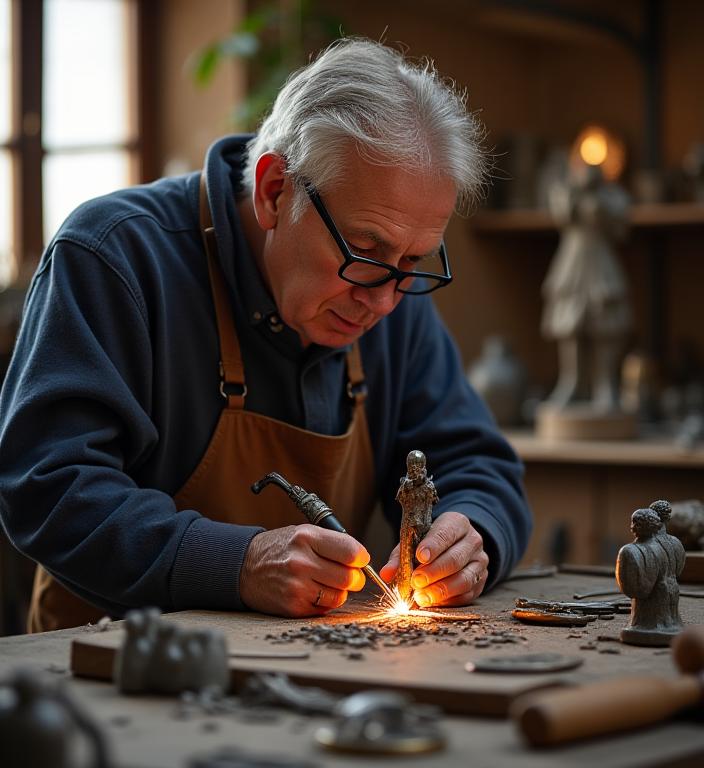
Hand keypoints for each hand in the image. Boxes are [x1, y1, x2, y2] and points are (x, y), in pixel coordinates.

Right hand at [239, 524, 368, 616]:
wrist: (245, 567)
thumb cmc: (280, 548)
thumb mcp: (304, 533)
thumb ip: (333, 543)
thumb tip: (362, 560)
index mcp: (306, 537)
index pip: (351, 552)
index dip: (361, 559)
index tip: (360, 560)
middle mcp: (301, 561)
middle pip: (349, 578)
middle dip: (354, 578)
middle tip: (347, 575)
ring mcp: (296, 586)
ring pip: (340, 596)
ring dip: (338, 591)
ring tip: (326, 582)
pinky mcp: (293, 606)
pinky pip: (325, 608)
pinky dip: (324, 602)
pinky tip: (312, 591)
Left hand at [380, 511, 487, 606]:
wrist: (458, 544)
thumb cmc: (431, 542)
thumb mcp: (416, 540)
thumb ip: (401, 556)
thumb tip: (386, 574)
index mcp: (456, 523)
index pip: (445, 533)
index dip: (433, 546)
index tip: (419, 557)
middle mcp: (472, 541)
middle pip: (455, 558)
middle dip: (433, 572)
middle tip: (416, 582)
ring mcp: (480, 562)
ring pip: (464, 578)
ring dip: (441, 590)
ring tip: (422, 597)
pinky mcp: (481, 581)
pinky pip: (467, 594)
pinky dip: (449, 600)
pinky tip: (433, 602)